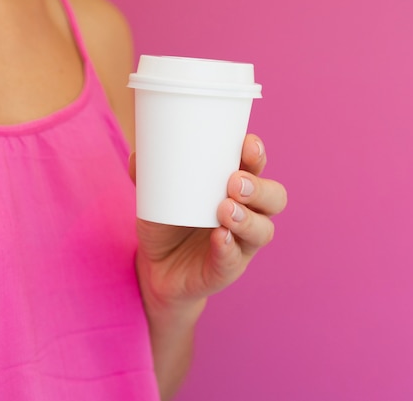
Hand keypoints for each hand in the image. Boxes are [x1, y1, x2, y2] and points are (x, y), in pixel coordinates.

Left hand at [130, 134, 286, 320]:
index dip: (257, 155)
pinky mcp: (227, 268)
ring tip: (225, 210)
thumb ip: (149, 174)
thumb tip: (138, 156)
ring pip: (263, 230)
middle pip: (274, 198)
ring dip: (248, 219)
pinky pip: (234, 260)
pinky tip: (219, 237)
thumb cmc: (167, 221)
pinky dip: (228, 247)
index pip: (257, 167)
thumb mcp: (156, 195)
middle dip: (259, 188)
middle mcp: (248, 213)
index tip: (247, 144)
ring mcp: (241, 243)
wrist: (157, 268)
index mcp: (236, 186)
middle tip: (235, 183)